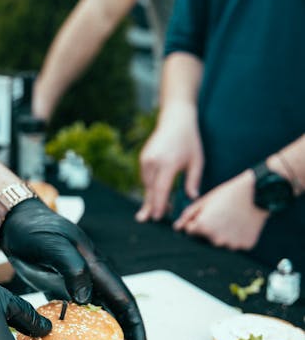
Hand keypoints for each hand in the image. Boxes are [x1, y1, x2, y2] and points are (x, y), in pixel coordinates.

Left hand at [0, 198, 146, 339]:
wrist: (15, 222)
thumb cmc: (34, 231)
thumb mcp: (52, 246)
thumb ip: (71, 268)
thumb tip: (86, 299)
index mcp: (96, 266)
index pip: (123, 299)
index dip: (134, 325)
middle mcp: (91, 277)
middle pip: (115, 310)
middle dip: (123, 335)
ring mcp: (76, 283)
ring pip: (97, 314)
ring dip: (103, 335)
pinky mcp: (61, 287)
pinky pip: (76, 313)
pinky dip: (79, 330)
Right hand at [136, 102, 203, 221]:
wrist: (175, 119)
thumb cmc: (190, 141)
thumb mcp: (197, 161)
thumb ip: (193, 181)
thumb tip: (192, 199)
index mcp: (169, 164)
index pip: (161, 189)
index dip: (159, 205)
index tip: (157, 217)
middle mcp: (154, 162)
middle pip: (150, 190)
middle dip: (150, 206)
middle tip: (146, 220)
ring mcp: (146, 160)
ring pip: (146, 185)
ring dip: (151, 197)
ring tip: (155, 211)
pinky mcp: (143, 158)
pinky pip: (145, 177)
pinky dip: (149, 187)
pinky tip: (156, 194)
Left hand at [173, 171, 268, 249]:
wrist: (257, 193)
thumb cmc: (229, 194)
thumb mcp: (205, 201)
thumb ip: (188, 215)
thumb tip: (177, 227)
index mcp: (203, 227)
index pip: (191, 231)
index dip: (196, 221)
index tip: (207, 212)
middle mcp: (216, 239)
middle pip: (207, 238)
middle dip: (210, 229)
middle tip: (222, 214)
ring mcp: (232, 244)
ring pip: (223, 242)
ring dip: (225, 234)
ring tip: (233, 218)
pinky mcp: (245, 246)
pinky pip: (237, 243)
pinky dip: (238, 236)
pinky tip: (242, 223)